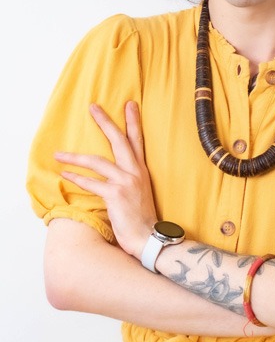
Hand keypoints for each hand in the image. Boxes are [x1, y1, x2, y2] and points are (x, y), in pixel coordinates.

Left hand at [54, 102, 156, 258]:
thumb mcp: (140, 192)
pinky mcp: (116, 194)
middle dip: (105, 122)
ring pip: (97, 161)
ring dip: (75, 157)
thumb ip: (130, 178)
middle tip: (93, 107)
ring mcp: (126, 182)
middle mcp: (135, 172)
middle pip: (119, 140)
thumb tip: (114, 172)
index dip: (133, 121)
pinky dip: (77, 179)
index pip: (137, 140)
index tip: (129, 104)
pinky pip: (92, 182)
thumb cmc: (141, 218)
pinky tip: (66, 175)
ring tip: (59, 154)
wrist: (148, 237)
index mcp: (141, 170)